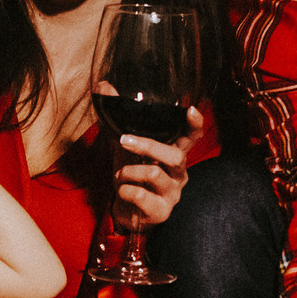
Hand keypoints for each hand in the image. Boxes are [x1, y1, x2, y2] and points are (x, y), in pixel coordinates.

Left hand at [103, 97, 203, 228]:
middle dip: (147, 146)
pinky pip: (140, 196)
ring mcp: (172, 194)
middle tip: (123, 140)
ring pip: (155, 175)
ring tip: (119, 174)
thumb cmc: (131, 175)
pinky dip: (124, 190)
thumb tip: (102, 86)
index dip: (194, 124)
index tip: (191, 109)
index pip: (192, 138)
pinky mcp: (161, 211)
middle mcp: (179, 173)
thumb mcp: (124, 146)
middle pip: (176, 156)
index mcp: (174, 154)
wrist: (126, 211)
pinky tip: (122, 190)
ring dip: (128, 171)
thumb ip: (117, 119)